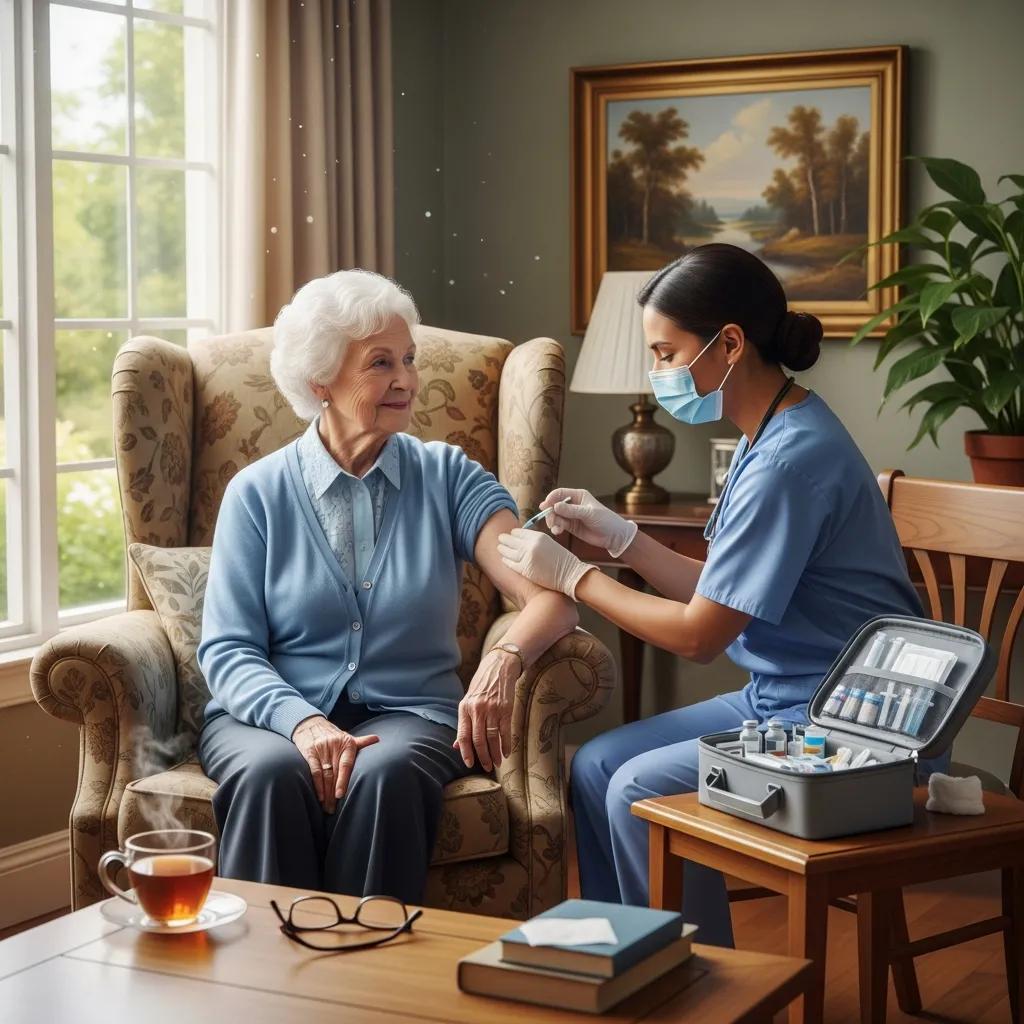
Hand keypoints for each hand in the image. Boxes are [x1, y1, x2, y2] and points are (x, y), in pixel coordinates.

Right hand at [292, 715, 379, 812]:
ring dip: (326, 793)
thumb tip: (378, 739)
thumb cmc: (333, 735)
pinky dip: (316, 784)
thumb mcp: (347, 737)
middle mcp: (334, 746)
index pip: (346, 765)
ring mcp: (321, 749)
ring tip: (327, 807)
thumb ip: (361, 742)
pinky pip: (314, 771)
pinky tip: (319, 796)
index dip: (343, 780)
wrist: (310, 723)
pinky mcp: (309, 752)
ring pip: (325, 774)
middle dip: (334, 793)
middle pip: (335, 774)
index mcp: (347, 743)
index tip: (341, 795)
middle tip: (334, 809)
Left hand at [451, 649, 516, 771]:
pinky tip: (506, 752)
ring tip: (497, 763)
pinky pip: (505, 732)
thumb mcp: (468, 700)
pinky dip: (506, 744)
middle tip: (486, 767)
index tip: (469, 763)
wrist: (499, 666)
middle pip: (478, 740)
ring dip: (495, 753)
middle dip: (482, 756)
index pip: (463, 735)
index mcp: (464, 708)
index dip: (465, 751)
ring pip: (492, 738)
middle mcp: (477, 709)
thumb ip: (464, 723)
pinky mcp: (506, 709)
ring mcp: (492, 709)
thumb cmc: (482, 685)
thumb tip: (457, 745)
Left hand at [497, 529, 595, 598]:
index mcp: (539, 537)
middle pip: (511, 540)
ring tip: (499, 547)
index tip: (511, 534)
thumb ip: (537, 541)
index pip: (520, 532)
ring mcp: (527, 557)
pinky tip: (503, 559)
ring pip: (509, 551)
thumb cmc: (563, 560)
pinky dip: (506, 561)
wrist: (570, 575)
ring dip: (502, 549)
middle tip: (500, 538)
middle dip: (504, 539)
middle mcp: (531, 545)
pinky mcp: (525, 570)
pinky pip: (511, 564)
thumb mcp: (551, 544)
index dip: (514, 533)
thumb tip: (524, 541)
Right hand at [540, 488, 636, 557]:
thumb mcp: (589, 514)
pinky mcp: (571, 526)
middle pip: (554, 505)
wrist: (614, 536)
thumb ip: (572, 511)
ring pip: (555, 516)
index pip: (559, 493)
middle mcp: (573, 504)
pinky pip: (559, 525)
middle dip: (550, 513)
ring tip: (556, 529)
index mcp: (578, 495)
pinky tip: (558, 532)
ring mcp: (571, 515)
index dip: (551, 499)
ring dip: (553, 522)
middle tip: (551, 521)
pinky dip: (556, 528)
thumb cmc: (605, 520)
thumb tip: (555, 506)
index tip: (544, 506)